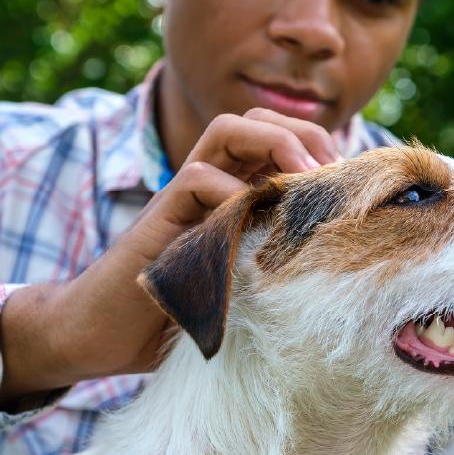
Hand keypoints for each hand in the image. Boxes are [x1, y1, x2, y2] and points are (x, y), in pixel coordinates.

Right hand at [0, 109, 336, 403]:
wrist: (104, 334)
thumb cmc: (185, 313)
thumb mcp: (250, 282)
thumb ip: (281, 258)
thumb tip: (345, 258)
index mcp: (236, 193)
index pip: (280, 141)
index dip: (319, 148)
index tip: (349, 183)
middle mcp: (212, 184)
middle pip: (256, 120)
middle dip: (303, 132)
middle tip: (332, 172)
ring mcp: (184, 198)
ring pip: (227, 130)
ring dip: (275, 142)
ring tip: (306, 178)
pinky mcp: (160, 219)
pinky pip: (196, 179)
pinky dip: (231, 191)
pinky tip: (255, 220)